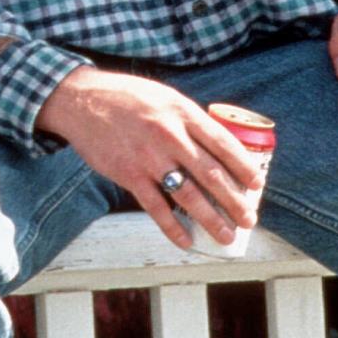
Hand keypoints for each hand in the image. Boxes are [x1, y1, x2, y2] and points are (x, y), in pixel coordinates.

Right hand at [36, 67, 263, 250]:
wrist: (80, 99)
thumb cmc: (125, 96)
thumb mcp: (163, 96)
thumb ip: (188, 119)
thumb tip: (217, 146)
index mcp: (182, 112)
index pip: (223, 144)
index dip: (243, 166)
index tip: (257, 184)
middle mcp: (169, 135)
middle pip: (211, 174)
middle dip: (235, 201)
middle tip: (249, 219)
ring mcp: (148, 157)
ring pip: (188, 195)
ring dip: (212, 219)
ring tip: (227, 236)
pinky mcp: (128, 174)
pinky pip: (155, 207)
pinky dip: (172, 227)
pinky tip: (186, 241)